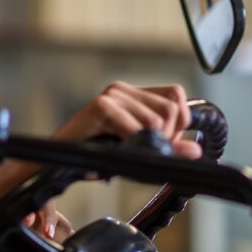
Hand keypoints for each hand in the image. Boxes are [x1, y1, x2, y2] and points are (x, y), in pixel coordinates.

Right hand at [54, 81, 201, 158]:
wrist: (55, 163)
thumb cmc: (93, 155)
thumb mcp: (137, 152)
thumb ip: (166, 147)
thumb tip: (196, 151)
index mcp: (132, 94)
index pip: (176, 95)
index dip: (178, 123)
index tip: (162, 142)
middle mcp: (122, 89)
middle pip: (171, 109)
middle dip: (165, 138)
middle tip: (141, 152)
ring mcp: (111, 95)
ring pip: (157, 121)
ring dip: (148, 145)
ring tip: (125, 153)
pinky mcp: (101, 106)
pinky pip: (136, 129)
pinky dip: (133, 145)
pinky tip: (117, 151)